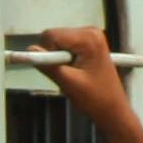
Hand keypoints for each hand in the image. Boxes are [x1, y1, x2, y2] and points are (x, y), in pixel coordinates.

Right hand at [20, 25, 142, 142]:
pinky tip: (76, 72)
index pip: (51, 35)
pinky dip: (63, 59)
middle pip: (53, 36)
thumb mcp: (69, 84)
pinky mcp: (87, 43)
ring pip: (56, 42)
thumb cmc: (96, 99)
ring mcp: (89, 37)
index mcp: (89, 38)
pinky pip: (63, 46)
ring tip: (73, 75)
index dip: (48, 54)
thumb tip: (30, 50)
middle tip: (67, 74)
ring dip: (58, 59)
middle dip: (53, 56)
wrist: (112, 110)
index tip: (57, 70)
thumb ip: (49, 66)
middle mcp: (90, 32)